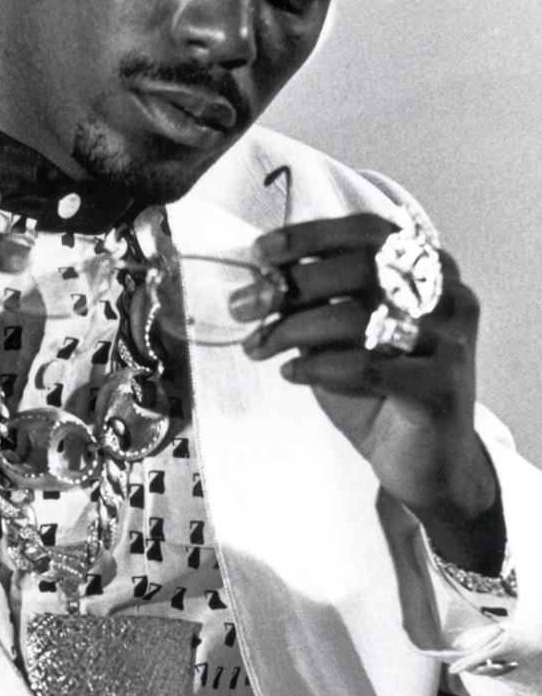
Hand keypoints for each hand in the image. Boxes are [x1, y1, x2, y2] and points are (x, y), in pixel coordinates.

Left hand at [228, 214, 502, 571]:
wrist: (426, 463)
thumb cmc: (379, 388)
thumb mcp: (341, 335)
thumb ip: (316, 302)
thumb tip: (260, 279)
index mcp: (428, 269)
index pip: (367, 232)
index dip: (310, 236)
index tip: (259, 252)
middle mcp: (449, 296)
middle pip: (360, 269)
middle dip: (290, 286)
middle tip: (242, 306)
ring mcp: (452, 340)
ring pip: (358, 318)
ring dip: (293, 330)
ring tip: (258, 347)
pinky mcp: (443, 386)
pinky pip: (367, 366)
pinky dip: (319, 368)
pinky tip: (292, 375)